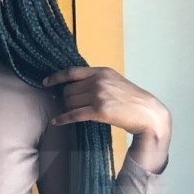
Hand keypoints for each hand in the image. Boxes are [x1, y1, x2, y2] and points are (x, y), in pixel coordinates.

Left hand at [42, 66, 170, 170]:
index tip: (46, 81)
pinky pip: (73, 114)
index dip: (56, 77)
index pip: (72, 71)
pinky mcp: (99, 111)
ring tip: (72, 113)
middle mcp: (99, 81)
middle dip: (66, 99)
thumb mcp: (115, 82)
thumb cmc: (132, 100)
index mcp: (102, 71)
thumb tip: (77, 86)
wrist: (147, 113)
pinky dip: (63, 118)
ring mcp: (99, 95)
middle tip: (70, 106)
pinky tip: (57, 121)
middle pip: (68, 89)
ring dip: (67, 109)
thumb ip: (98, 80)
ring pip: (70, 102)